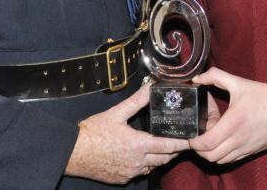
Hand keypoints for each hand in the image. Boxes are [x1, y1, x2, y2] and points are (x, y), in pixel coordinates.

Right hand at [65, 83, 189, 183]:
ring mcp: (129, 172)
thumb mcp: (117, 113)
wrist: (73, 151)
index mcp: (139, 145)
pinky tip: (141, 157)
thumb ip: (137, 101)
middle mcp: (137, 162)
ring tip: (163, 149)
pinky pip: (138, 173)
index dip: (182, 144)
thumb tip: (150, 87)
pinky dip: (144, 166)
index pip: (168, 146)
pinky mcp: (121, 178)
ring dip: (159, 159)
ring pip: (152, 167)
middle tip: (179, 142)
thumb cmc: (93, 131)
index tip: (192, 141)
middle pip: (164, 159)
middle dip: (173, 151)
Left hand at [188, 67, 266, 163]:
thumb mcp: (239, 82)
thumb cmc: (265, 97)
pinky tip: (223, 141)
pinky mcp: (251, 152)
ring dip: (210, 152)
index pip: (206, 143)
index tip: (191, 133)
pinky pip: (231, 160)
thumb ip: (216, 76)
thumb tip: (197, 78)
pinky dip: (222, 155)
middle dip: (199, 149)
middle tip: (199, 135)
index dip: (194, 142)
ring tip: (211, 137)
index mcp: (233, 122)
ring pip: (220, 161)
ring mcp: (245, 148)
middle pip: (210, 156)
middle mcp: (238, 139)